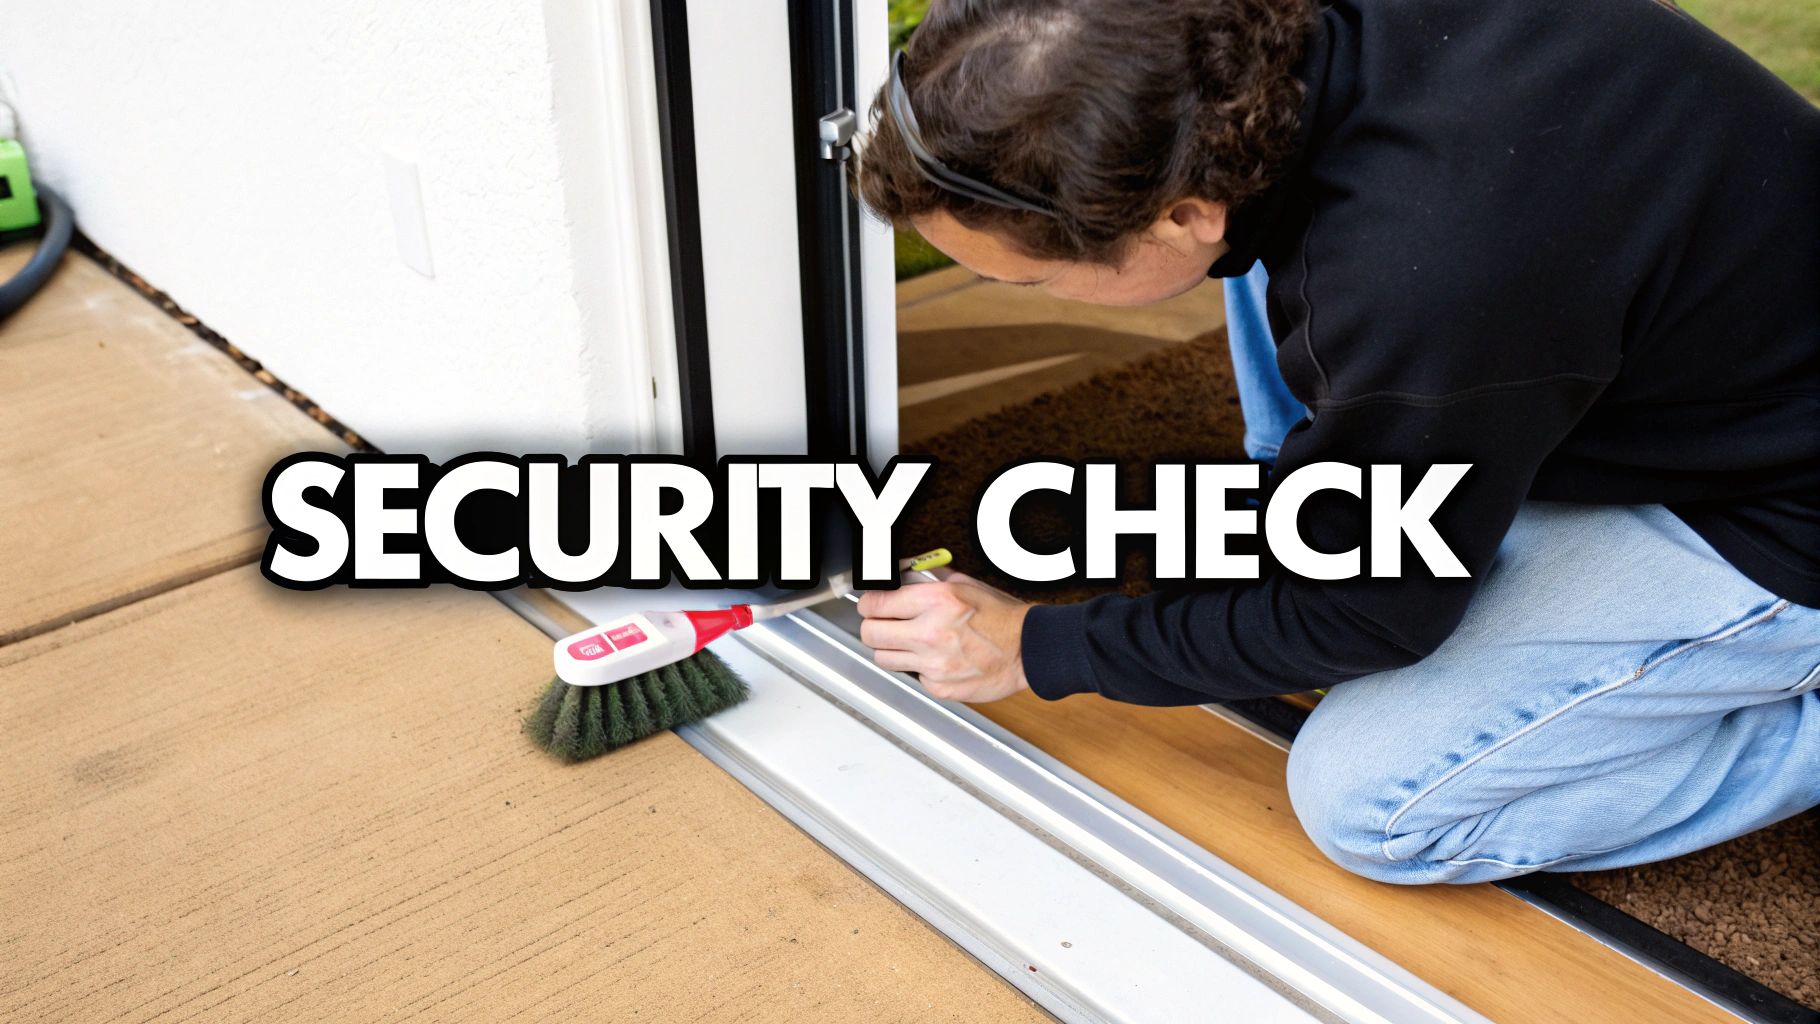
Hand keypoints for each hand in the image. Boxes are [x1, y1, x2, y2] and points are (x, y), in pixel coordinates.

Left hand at [856, 573, 1032, 702]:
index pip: (876, 603)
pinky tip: (937, 658)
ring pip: (884, 657)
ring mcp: (933, 663)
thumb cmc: (1001, 617)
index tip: (871, 605)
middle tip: (881, 624)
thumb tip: (900, 573)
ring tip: (910, 642)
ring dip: (891, 648)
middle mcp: (931, 632)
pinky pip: (913, 676)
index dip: (868, 604)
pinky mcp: (939, 686)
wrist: (1029, 650)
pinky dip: (920, 668)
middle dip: (872, 626)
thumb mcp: (965, 584)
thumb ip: (928, 578)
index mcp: (936, 601)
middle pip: (870, 633)